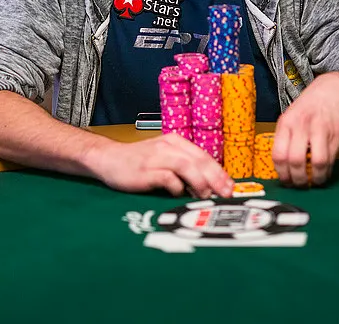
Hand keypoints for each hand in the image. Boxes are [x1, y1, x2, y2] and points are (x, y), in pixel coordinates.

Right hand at [88, 133, 233, 198]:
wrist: (108, 159)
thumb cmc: (138, 162)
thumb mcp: (164, 159)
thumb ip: (183, 168)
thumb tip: (207, 186)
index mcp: (175, 142)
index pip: (203, 156)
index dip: (219, 172)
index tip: (230, 187)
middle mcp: (168, 146)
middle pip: (199, 160)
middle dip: (216, 178)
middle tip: (226, 194)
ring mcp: (156, 157)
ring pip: (187, 166)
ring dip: (200, 182)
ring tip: (207, 196)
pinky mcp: (145, 170)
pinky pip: (167, 177)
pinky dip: (177, 187)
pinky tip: (179, 194)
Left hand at [272, 72, 338, 186]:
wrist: (334, 88)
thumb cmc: (310, 105)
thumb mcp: (291, 116)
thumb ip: (285, 137)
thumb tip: (281, 165)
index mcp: (286, 123)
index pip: (278, 154)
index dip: (281, 173)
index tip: (285, 181)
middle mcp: (300, 125)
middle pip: (294, 161)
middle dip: (297, 180)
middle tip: (299, 185)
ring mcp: (319, 129)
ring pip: (315, 163)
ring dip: (314, 179)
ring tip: (313, 181)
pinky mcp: (335, 134)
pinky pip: (330, 159)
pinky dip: (326, 172)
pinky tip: (324, 173)